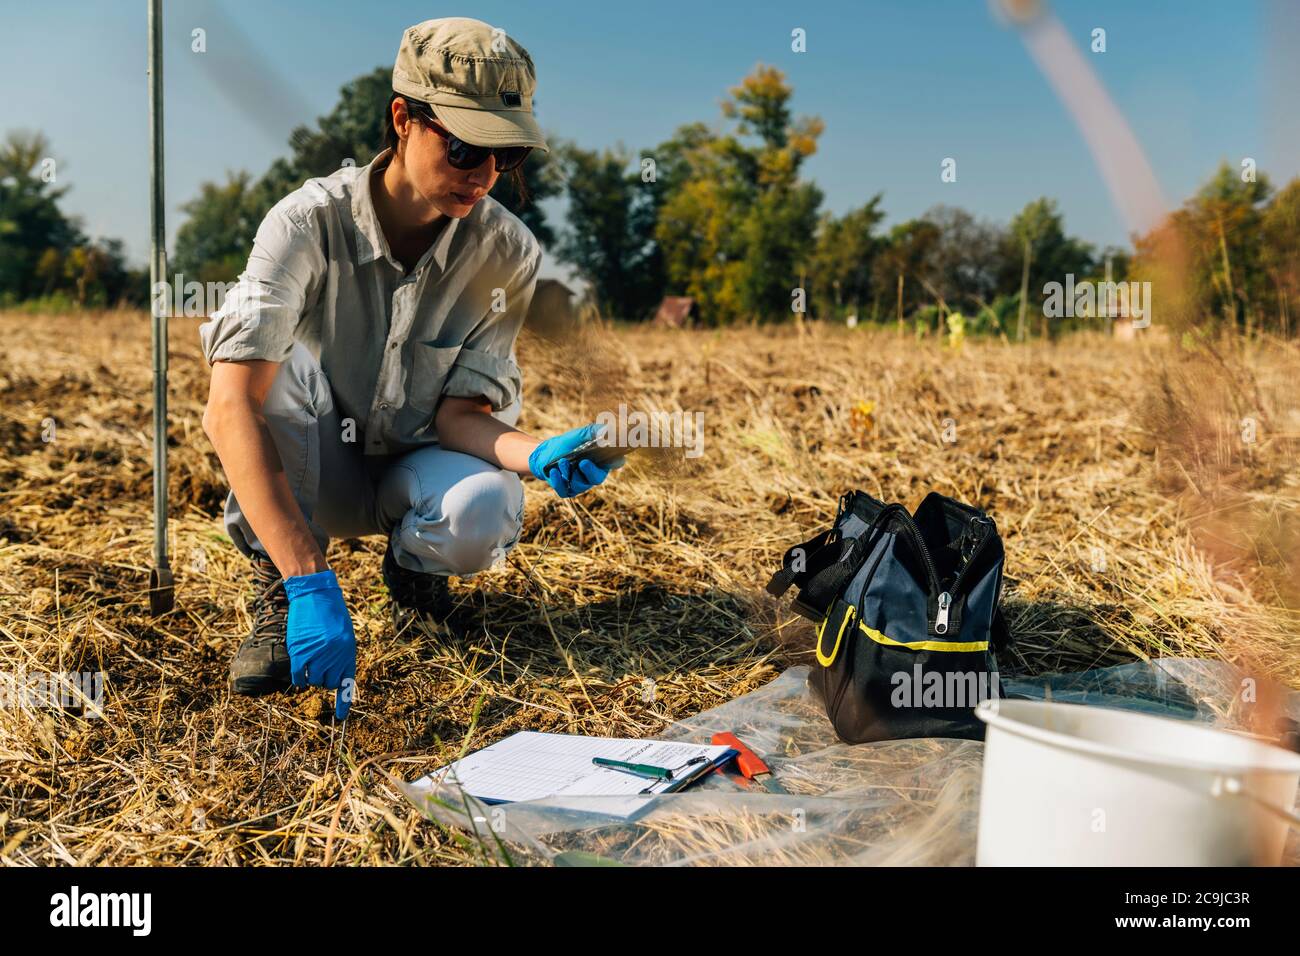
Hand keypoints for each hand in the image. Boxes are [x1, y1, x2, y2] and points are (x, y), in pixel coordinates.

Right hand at [283, 569, 356, 719]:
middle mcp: (334, 655)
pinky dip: (298, 678)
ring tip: (311, 661)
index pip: (347, 683)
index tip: (341, 718)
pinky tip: (299, 672)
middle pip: (329, 683)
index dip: (344, 702)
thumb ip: (342, 655)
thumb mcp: (344, 634)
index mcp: (348, 651)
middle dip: (325, 679)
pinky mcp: (299, 652)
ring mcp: (316, 654)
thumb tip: (337, 676)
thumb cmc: (332, 613)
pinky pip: (298, 677)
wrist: (315, 593)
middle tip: (321, 665)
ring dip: (312, 676)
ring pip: (314, 681)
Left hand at [528, 423, 622, 497]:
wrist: (546, 453)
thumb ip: (593, 431)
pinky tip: (554, 472)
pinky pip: (564, 490)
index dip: (616, 460)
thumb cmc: (568, 444)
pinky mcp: (566, 490)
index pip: (616, 462)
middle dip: (590, 471)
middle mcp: (594, 475)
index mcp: (602, 461)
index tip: (614, 458)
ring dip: (569, 472)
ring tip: (562, 461)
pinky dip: (558, 481)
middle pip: (597, 478)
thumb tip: (607, 429)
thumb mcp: (580, 435)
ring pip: (579, 484)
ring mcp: (581, 484)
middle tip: (583, 463)